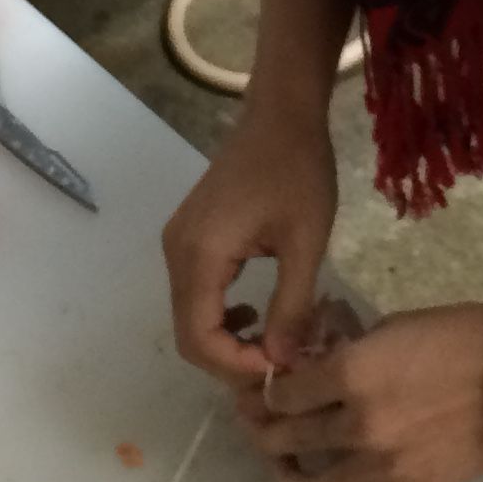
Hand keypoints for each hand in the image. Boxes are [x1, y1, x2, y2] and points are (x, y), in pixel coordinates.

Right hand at [161, 105, 338, 381]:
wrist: (281, 115)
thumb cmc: (298, 171)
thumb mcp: (306, 242)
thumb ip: (292, 306)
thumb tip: (282, 363)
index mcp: (200, 255)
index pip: (198, 338)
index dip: (236, 365)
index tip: (282, 366)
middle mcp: (176, 253)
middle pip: (188, 334)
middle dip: (233, 359)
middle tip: (281, 362)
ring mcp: (177, 243)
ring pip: (189, 316)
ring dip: (228, 339)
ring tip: (275, 339)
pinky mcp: (187, 237)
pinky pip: (194, 293)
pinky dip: (221, 314)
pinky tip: (257, 310)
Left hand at [244, 303, 482, 481]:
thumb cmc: (453, 336)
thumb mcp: (387, 329)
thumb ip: (344, 355)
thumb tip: (311, 374)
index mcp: (350, 374)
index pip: (284, 395)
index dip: (270, 393)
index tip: (274, 392)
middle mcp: (359, 426)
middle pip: (287, 439)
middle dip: (267, 431)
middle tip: (267, 426)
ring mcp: (386, 468)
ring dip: (290, 480)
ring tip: (288, 471)